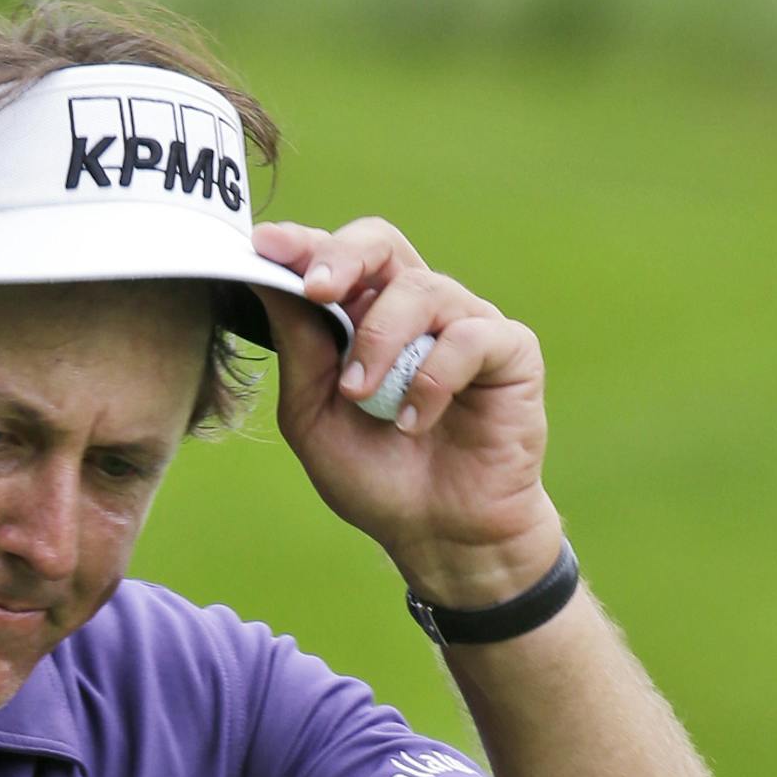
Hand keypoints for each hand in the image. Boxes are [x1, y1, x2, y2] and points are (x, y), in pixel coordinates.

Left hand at [248, 217, 564, 607]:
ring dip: (380, 341)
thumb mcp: (313, 415)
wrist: (438, 533)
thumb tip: (270, 281)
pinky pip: (470, 337)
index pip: (337, 258)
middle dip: (343, 257)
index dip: (303, 244)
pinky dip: (433, 379)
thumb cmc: (375, 475)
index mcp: (365, 316)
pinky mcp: (511, 351)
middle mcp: (416, 309)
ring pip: (421, 289)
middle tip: (317, 291)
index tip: (266, 247)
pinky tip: (415, 422)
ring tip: (361, 397)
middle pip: (382, 242)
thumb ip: (299, 350)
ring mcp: (465, 324)